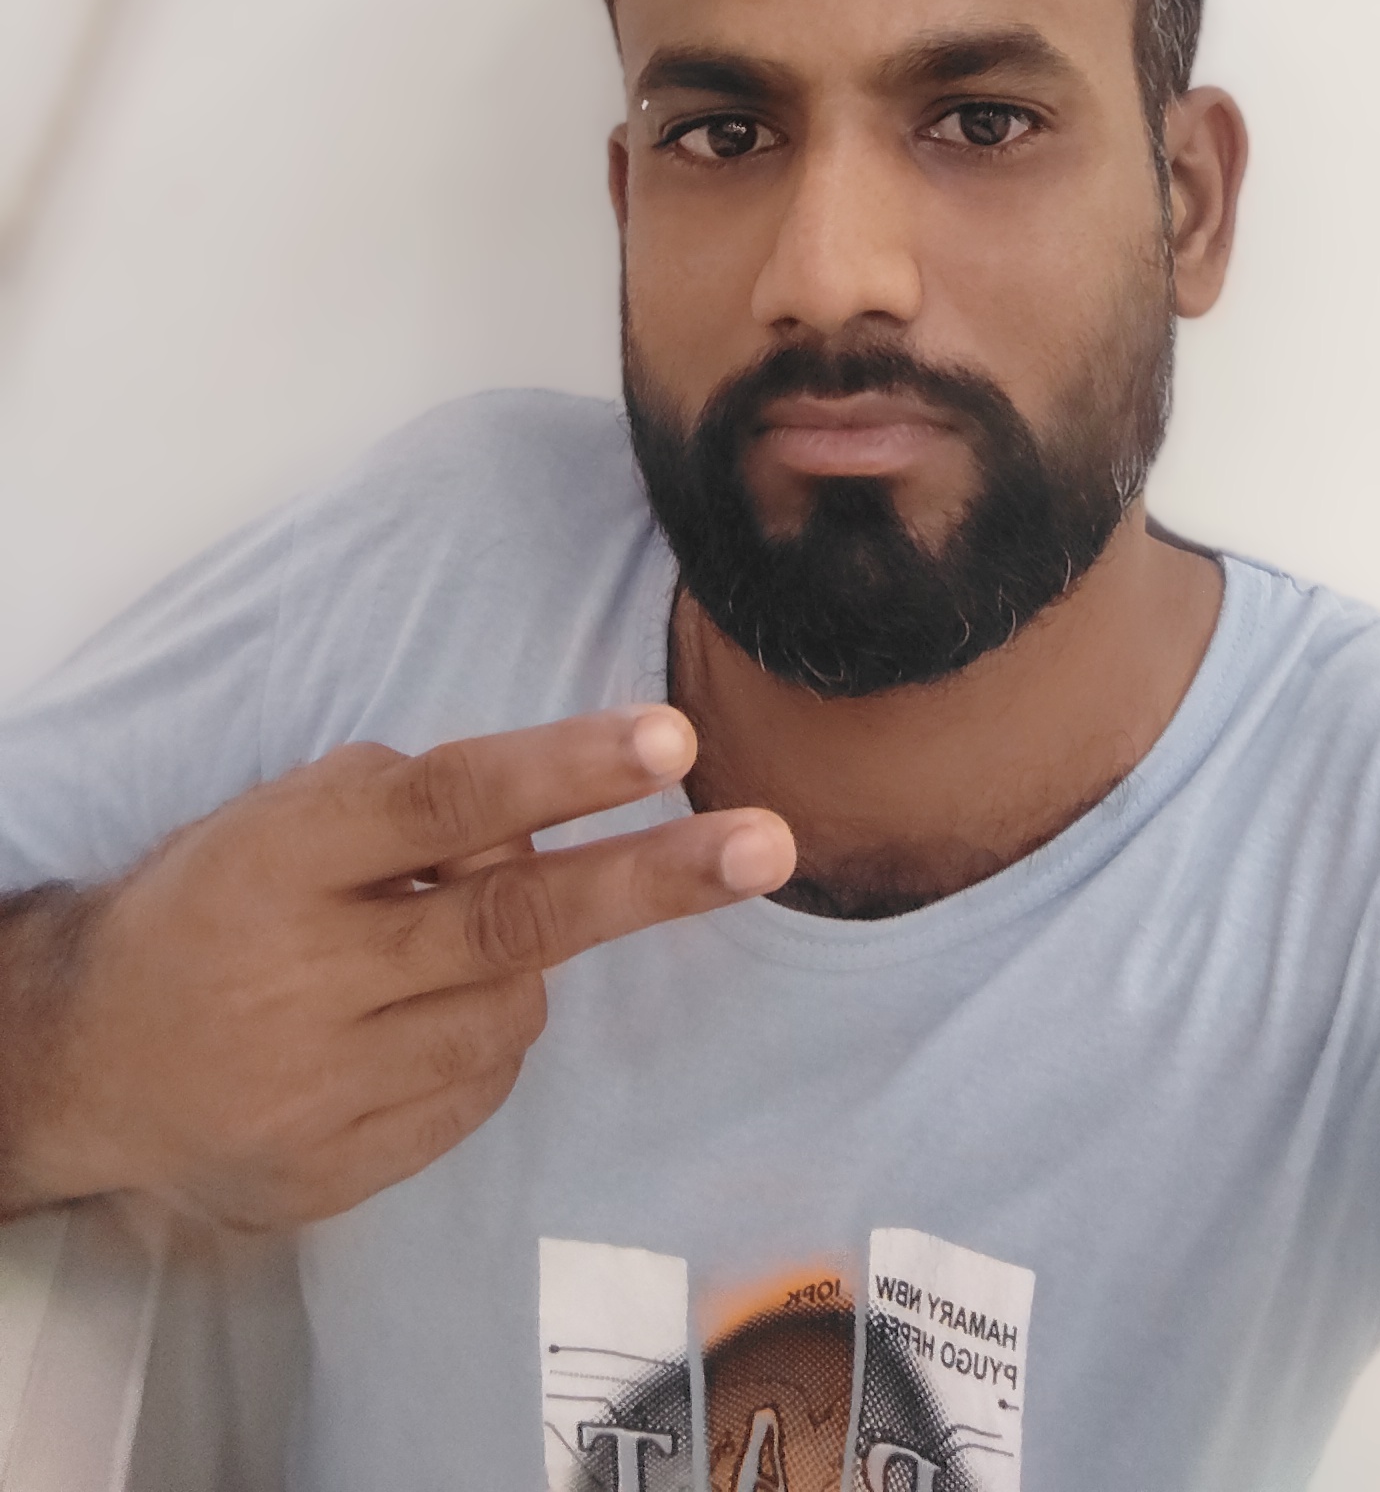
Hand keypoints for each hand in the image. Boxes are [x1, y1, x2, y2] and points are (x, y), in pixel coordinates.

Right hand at [6, 708, 792, 1228]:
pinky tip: (413, 1020)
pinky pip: (477, 1090)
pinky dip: (480, 1041)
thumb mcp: (292, 816)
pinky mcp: (336, 1171)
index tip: (671, 737)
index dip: (562, 767)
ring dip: (520, 966)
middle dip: (650, 880)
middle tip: (765, 844)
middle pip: (510, 923)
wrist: (85, 1055)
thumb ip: (418, 810)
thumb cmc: (218, 901)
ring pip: (512, 1010)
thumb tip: (558, 814)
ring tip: (438, 948)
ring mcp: (322, 1087)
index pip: (445, 800)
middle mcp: (307, 974)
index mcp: (286, 856)